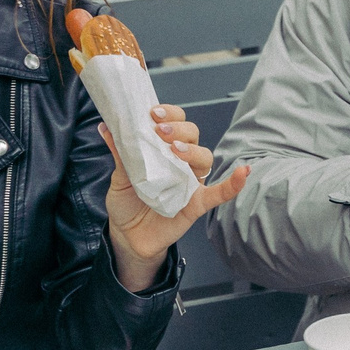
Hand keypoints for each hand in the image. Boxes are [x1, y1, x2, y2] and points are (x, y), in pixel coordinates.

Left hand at [104, 104, 249, 289]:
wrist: (128, 236)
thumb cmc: (127, 203)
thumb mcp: (119, 176)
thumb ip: (119, 153)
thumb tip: (106, 127)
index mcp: (164, 150)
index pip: (175, 124)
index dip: (169, 115)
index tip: (153, 113)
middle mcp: (181, 162)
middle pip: (192, 136)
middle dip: (179, 129)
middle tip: (160, 131)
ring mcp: (191, 182)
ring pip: (204, 158)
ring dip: (193, 150)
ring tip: (175, 150)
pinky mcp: (197, 204)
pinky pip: (220, 193)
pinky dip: (233, 183)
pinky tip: (243, 172)